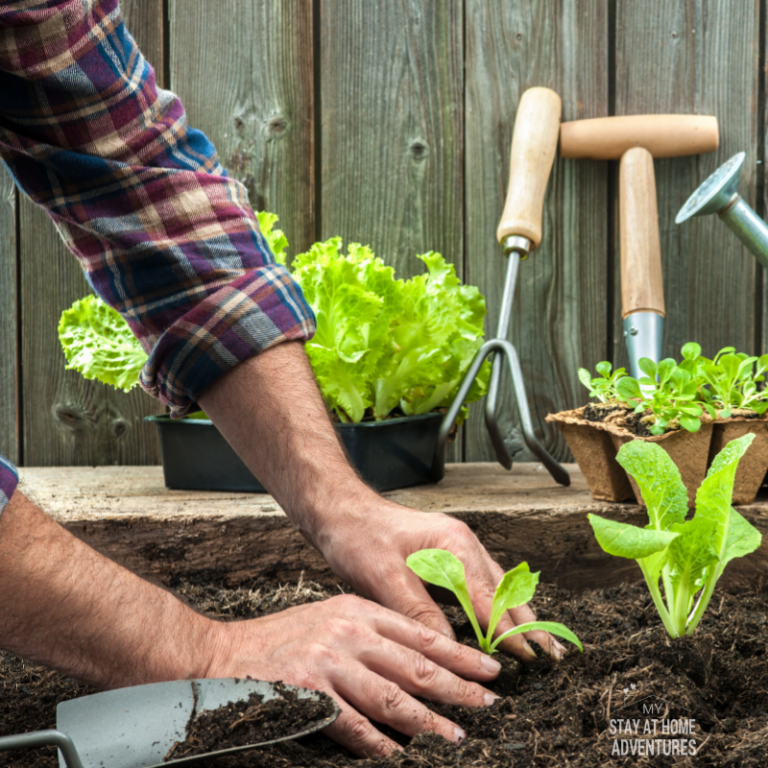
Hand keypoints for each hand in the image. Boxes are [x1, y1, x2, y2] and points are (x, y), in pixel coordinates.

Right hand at [205, 593, 500, 756]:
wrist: (223, 655)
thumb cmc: (282, 639)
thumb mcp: (331, 618)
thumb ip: (371, 636)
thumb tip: (417, 664)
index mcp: (358, 610)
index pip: (420, 633)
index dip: (458, 653)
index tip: (488, 670)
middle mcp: (348, 632)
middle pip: (415, 664)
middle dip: (457, 687)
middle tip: (489, 705)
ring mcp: (328, 662)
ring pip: (392, 697)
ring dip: (428, 721)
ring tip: (457, 737)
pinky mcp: (308, 693)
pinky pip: (354, 726)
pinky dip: (380, 744)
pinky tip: (399, 756)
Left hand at [315, 499, 566, 662]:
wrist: (340, 510)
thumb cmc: (358, 536)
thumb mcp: (384, 577)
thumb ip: (419, 612)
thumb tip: (449, 649)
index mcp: (454, 544)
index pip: (490, 598)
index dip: (510, 631)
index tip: (531, 659)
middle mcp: (463, 544)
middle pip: (504, 591)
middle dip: (528, 624)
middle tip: (553, 656)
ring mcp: (457, 548)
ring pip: (497, 587)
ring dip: (516, 616)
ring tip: (540, 646)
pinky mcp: (447, 556)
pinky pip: (481, 584)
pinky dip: (497, 607)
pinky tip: (503, 624)